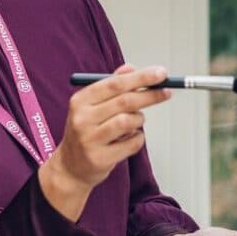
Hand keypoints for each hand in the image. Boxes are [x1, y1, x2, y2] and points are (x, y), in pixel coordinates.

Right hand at [39, 65, 170, 221]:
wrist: (70, 166)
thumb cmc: (86, 131)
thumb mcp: (91, 105)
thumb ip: (111, 85)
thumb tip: (131, 68)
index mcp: (80, 101)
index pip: (114, 83)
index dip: (141, 77)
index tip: (161, 74)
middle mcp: (82, 119)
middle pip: (124, 101)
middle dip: (150, 95)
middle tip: (166, 92)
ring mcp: (90, 140)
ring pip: (129, 121)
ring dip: (139, 120)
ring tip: (135, 122)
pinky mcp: (100, 158)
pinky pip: (132, 143)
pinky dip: (137, 138)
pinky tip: (129, 139)